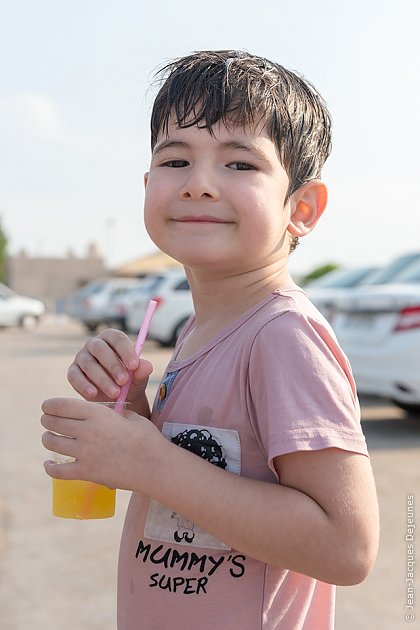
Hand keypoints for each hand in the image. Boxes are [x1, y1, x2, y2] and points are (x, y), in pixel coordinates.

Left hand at [41, 397, 165, 491]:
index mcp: (97, 413)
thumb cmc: (147, 438)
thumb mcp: (130, 416)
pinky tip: (49, 464)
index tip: (46, 406)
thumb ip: (112, 414)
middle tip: (47, 421)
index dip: (50, 405)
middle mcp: (87, 431)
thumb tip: (103, 415)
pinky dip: (50, 467)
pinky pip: (58, 471)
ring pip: (52, 443)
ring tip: (49, 437)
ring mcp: (85, 453)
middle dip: (47, 420)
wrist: (155, 465)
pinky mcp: (86, 473)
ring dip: (48, 438)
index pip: (61, 405)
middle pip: (53, 423)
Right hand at [67, 328, 152, 414]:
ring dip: (102, 379)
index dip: (126, 351)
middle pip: (100, 349)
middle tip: (124, 381)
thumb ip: (142, 371)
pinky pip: (74, 376)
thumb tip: (146, 366)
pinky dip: (84, 385)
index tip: (134, 366)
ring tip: (115, 393)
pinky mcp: (73, 371)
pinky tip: (93, 395)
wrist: (116, 398)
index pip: (118, 338)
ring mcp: (82, 357)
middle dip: (113, 365)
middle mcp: (95, 344)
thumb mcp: (138, 378)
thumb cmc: (129, 381)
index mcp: (112, 338)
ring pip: (88, 363)